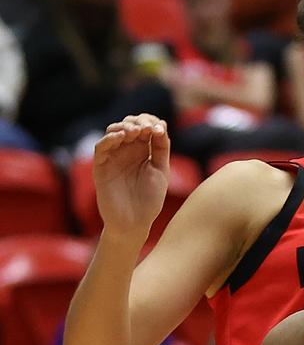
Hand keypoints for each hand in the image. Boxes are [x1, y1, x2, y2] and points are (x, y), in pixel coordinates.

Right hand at [92, 114, 170, 238]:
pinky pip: (101, 147)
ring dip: (125, 127)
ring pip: (114, 131)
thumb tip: (161, 125)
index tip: (160, 128)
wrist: (135, 223)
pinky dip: (110, 138)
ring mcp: (113, 157)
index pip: (144, 126)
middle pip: (129, 124)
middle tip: (147, 128)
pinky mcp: (101, 166)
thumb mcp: (161, 171)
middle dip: (139, 122)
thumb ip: (161, 148)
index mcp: (143, 150)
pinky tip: (122, 137)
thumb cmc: (149, 200)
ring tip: (136, 132)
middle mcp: (127, 150)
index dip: (151, 121)